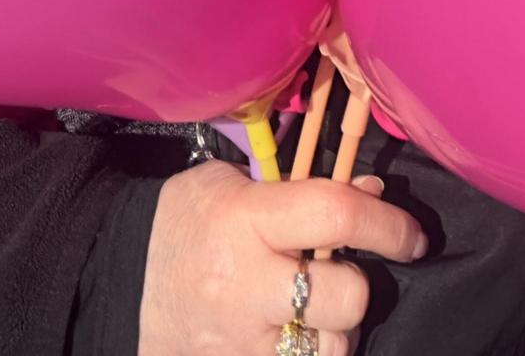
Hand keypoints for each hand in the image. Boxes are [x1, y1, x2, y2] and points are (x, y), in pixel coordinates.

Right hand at [137, 161, 423, 355]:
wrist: (113, 279)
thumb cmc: (182, 225)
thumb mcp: (230, 186)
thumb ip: (301, 189)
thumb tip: (372, 192)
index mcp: (244, 221)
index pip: (336, 216)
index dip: (388, 225)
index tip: (410, 236)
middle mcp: (243, 284)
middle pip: (345, 298)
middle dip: (356, 289)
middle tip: (338, 280)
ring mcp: (237, 340)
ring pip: (328, 349)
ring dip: (333, 334)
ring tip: (311, 316)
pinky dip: (307, 354)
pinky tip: (293, 339)